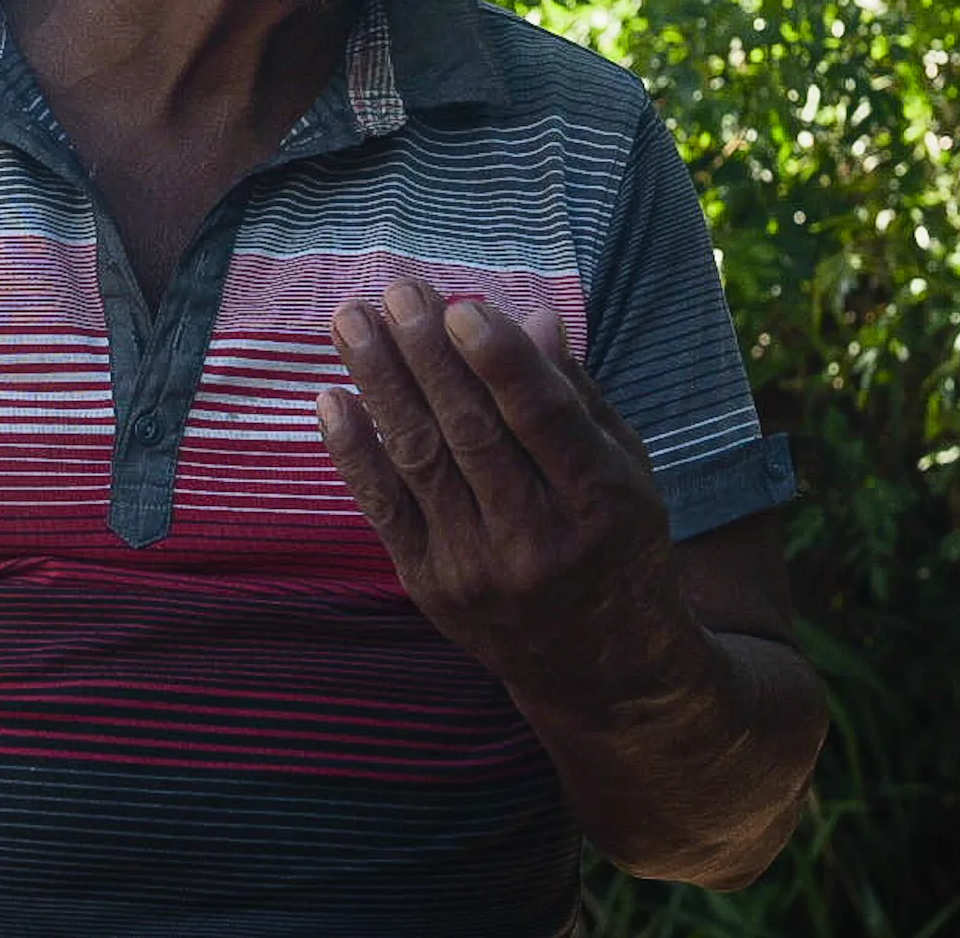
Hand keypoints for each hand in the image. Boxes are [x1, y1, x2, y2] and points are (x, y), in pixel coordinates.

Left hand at [316, 279, 699, 716]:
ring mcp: (476, 565)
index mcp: (600, 501)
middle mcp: (536, 538)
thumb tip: (533, 318)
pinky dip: (353, 451)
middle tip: (396, 291)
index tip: (460, 305)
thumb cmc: (617, 545)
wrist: (598, 668)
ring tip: (350, 321)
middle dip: (427, 354)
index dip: (499, 360)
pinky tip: (332, 397)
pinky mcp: (430, 584)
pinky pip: (383, 508)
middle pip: (471, 433)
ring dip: (380, 383)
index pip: (543, 419)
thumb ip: (577, 397)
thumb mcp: (627, 471)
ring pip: (420, 459)